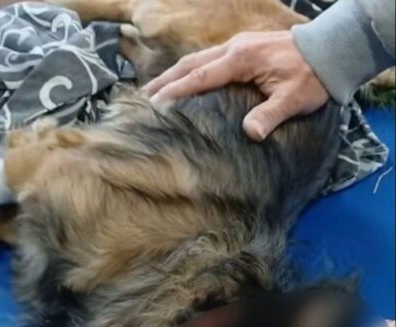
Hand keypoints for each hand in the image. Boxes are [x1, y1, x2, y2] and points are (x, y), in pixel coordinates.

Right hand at [146, 31, 329, 140]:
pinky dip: (191, 71)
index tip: (154, 103)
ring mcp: (238, 45)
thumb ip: (270, 116)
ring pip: (197, 59)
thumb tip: (249, 134)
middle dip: (165, 81)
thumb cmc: (312, 76)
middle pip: (191, 64)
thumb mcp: (294, 99)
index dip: (176, 90)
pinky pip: (209, 59)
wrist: (331, 50)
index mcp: (242, 59)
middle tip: (143, 98)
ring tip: (155, 91)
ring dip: (175, 74)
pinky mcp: (244, 49)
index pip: (200, 76)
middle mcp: (234, 48)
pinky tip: (185, 82)